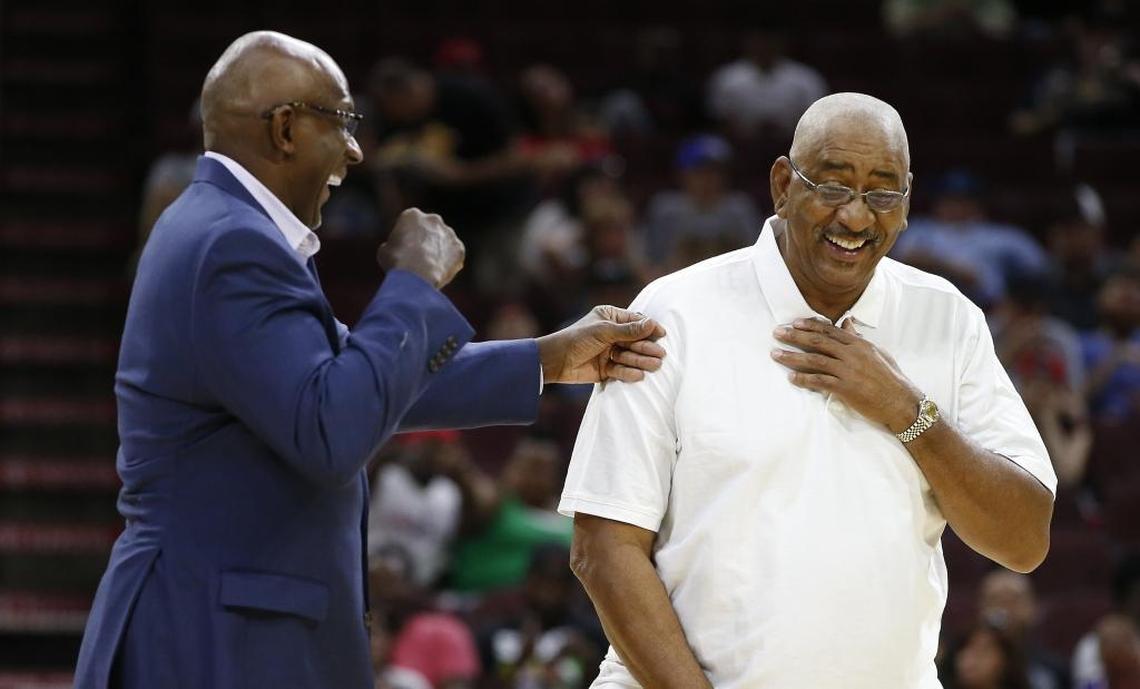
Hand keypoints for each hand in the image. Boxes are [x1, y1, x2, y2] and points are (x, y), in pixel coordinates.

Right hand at [376, 208, 464, 288]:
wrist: (416, 275)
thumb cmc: (396, 262)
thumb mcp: (384, 250)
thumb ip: (392, 245)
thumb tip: (393, 248)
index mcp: (412, 215)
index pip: (410, 222)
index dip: (407, 236)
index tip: (405, 248)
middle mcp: (433, 219)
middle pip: (430, 228)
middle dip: (426, 239)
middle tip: (421, 256)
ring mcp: (448, 233)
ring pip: (444, 241)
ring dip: (440, 249)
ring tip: (431, 267)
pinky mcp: (459, 247)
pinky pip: (454, 254)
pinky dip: (450, 261)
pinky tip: (441, 272)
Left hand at [536, 305, 665, 383]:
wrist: (556, 361)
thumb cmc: (578, 339)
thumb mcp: (604, 331)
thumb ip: (629, 330)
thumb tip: (652, 323)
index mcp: (610, 318)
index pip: (635, 322)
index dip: (649, 328)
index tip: (662, 334)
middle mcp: (611, 334)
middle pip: (635, 341)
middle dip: (646, 348)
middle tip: (660, 354)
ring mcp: (609, 352)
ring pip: (630, 356)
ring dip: (641, 361)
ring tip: (655, 365)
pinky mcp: (606, 369)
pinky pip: (621, 370)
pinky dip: (628, 372)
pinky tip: (639, 375)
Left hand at [772, 318, 921, 432]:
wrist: (901, 402)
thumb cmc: (891, 378)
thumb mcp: (877, 352)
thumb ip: (858, 338)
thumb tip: (847, 322)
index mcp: (859, 344)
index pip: (829, 331)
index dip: (809, 326)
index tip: (793, 323)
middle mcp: (852, 354)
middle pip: (818, 341)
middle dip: (794, 336)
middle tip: (777, 333)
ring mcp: (848, 371)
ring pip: (815, 360)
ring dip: (792, 357)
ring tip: (776, 354)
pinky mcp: (846, 388)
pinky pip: (820, 381)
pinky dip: (803, 379)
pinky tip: (791, 378)